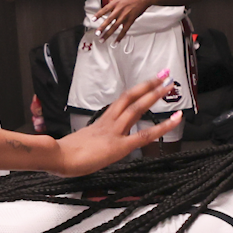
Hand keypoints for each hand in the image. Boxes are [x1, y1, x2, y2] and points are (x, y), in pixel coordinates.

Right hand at [51, 70, 179, 174]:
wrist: (56, 158)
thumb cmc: (63, 156)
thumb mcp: (79, 146)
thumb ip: (88, 143)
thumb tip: (89, 147)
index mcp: (101, 123)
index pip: (121, 102)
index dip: (136, 91)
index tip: (147, 83)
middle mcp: (108, 123)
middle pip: (130, 97)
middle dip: (147, 85)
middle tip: (163, 74)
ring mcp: (114, 132)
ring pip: (136, 108)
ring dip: (154, 96)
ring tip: (169, 86)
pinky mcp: (119, 146)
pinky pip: (144, 134)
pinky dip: (163, 126)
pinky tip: (176, 120)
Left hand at [93, 0, 159, 42]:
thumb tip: (108, 0)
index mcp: (115, 3)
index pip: (104, 10)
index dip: (98, 15)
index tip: (93, 20)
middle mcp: (119, 10)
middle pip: (108, 20)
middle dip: (102, 28)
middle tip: (97, 34)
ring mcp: (125, 16)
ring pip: (115, 27)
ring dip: (108, 34)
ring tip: (102, 40)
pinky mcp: (131, 20)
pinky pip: (124, 30)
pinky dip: (120, 37)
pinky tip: (116, 41)